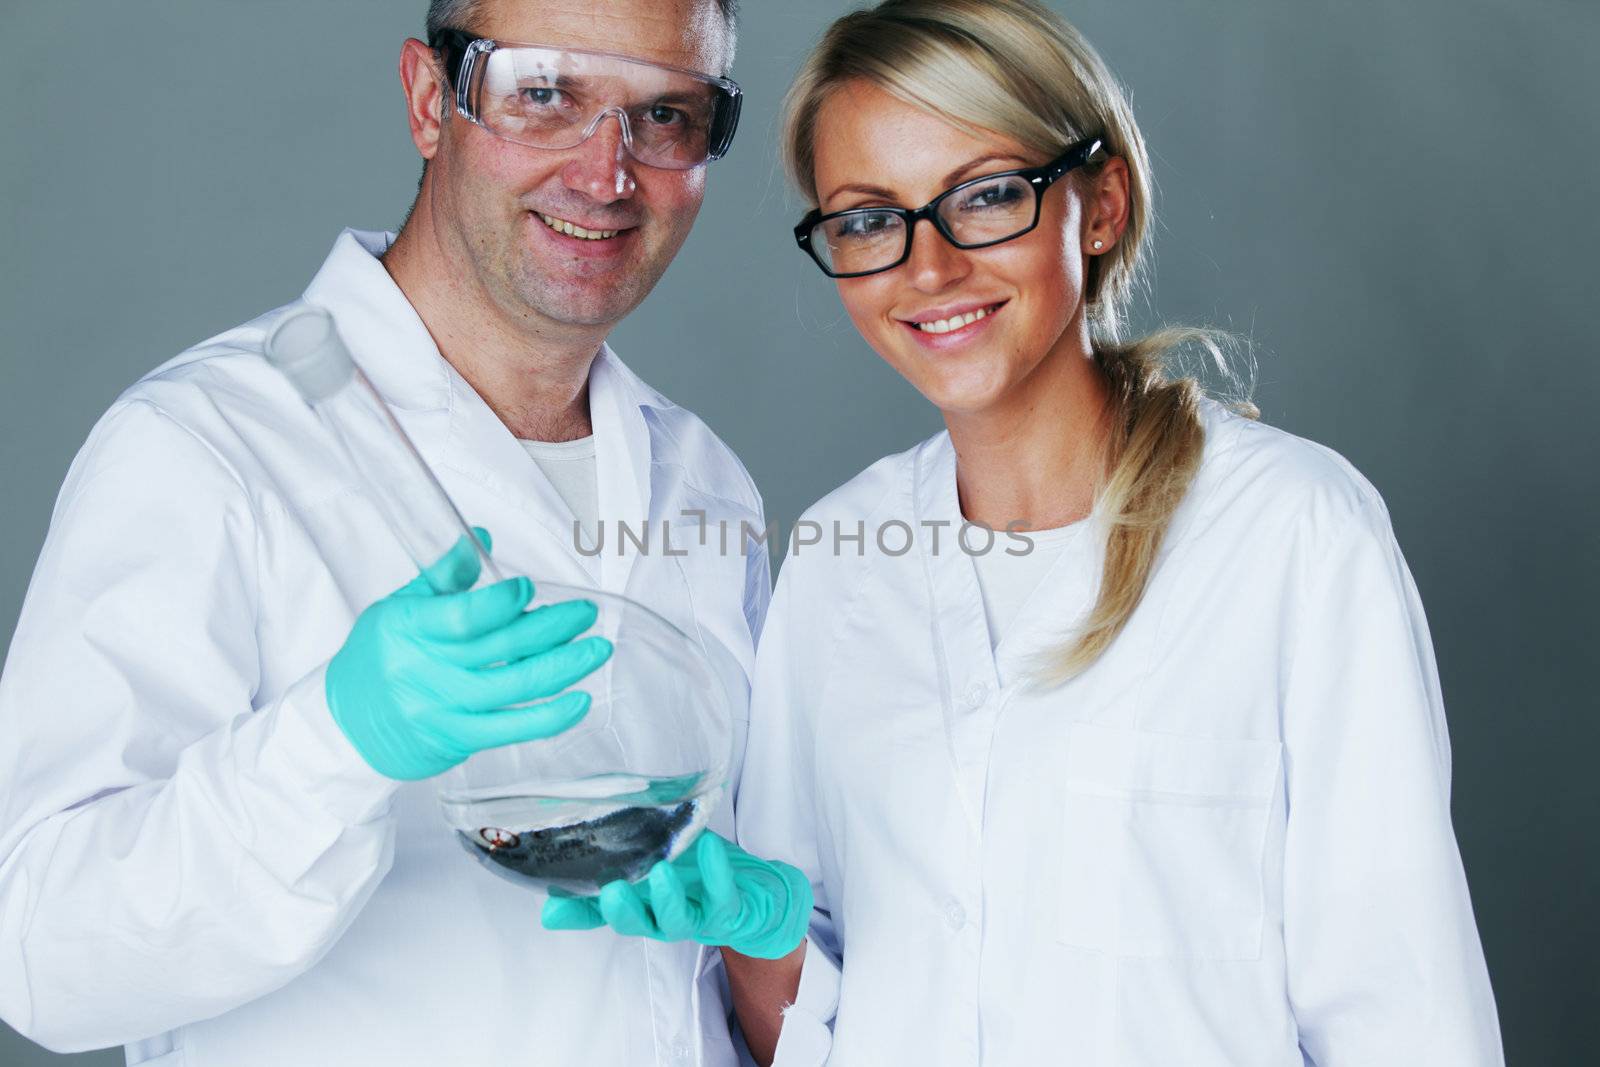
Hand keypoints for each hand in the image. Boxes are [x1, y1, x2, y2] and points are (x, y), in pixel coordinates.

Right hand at [325, 529, 611, 779]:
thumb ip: (444, 575)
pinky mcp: (459, 738)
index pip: (462, 617)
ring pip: (515, 687)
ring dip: (564, 667)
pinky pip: (514, 728)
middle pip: (501, 648)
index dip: (502, 603)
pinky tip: (580, 699)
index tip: (530, 589)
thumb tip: (481, 536)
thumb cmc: (379, 657)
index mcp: (408, 628)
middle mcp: (427, 670)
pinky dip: (551, 716)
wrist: (347, 724)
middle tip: (585, 613)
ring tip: (597, 649)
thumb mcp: (399, 607)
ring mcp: (444, 708)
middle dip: (552, 628)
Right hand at [541, 831, 812, 959]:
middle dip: (622, 911)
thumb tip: (564, 868)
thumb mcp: (652, 859)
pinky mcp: (728, 911)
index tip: (552, 908)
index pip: (600, 913)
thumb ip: (614, 859)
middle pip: (636, 923)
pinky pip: (722, 897)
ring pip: (676, 919)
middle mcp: (662, 917)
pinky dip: (716, 874)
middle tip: (611, 890)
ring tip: (662, 870)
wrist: (755, 892)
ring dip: (667, 898)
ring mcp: (695, 917)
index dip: (577, 913)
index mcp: (640, 904)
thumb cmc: (696, 872)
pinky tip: (710, 848)